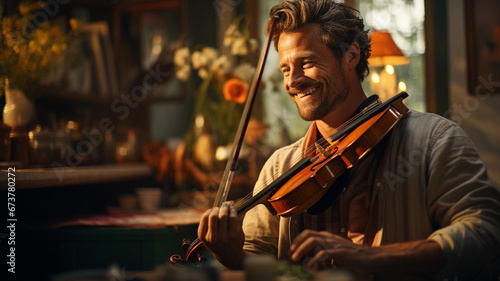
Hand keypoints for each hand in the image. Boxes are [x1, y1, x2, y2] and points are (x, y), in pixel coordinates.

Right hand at [198, 205, 244, 268]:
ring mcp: (224, 237)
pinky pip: (233, 218)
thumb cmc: (218, 243)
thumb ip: (208, 225)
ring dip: (225, 208)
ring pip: (223, 215)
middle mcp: (213, 238)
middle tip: (221, 207)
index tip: (213, 210)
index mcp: (204, 237)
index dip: (209, 211)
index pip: (205, 218)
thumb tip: (217, 207)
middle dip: (218, 208)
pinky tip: (232, 211)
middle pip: (213, 216)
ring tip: (227, 207)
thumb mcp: (208, 237)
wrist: (230, 256)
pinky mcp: (234, 235)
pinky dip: (233, 211)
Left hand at [289, 230, 445, 275]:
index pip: (308, 233)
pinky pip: (323, 253)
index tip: (291, 250)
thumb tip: (311, 261)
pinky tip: (311, 266)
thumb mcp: (336, 253)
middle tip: (291, 256)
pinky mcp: (340, 252)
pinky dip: (315, 259)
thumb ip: (324, 253)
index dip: (297, 240)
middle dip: (297, 244)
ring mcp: (334, 244)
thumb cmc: (354, 257)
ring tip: (296, 260)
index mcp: (328, 237)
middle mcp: (329, 237)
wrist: (371, 257)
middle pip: (308, 234)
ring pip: (313, 241)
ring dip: (302, 250)